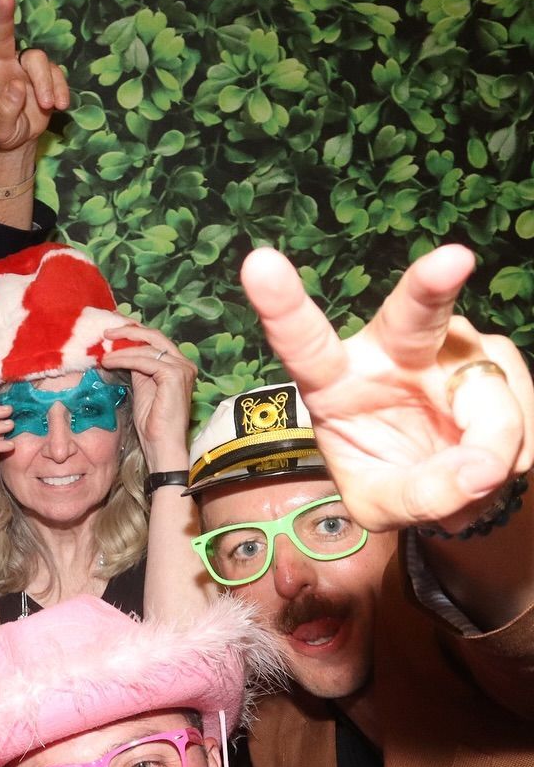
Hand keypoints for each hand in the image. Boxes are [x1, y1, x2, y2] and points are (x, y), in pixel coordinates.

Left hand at [0, 0, 68, 155]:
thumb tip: (17, 85)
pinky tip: (60, 106)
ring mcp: (23, 68)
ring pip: (37, 59)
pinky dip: (60, 88)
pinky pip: (56, 73)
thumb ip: (5, 111)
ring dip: (45, 82)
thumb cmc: (1, 133)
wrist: (19, 140)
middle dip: (4, 18)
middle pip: (3, 37)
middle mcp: (2, 66)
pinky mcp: (44, 74)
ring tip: (47, 106)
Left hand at [100, 322, 197, 473]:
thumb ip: (137, 369)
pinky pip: (144, 361)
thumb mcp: (142, 388)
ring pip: (147, 347)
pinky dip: (124, 359)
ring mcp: (182, 368)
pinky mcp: (174, 375)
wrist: (162, 445)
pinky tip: (109, 362)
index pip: (155, 340)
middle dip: (128, 331)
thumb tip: (121, 352)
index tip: (111, 333)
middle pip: (154, 336)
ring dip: (121, 349)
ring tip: (102, 354)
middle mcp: (184, 363)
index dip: (133, 333)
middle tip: (105, 333)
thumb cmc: (152, 424)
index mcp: (178, 365)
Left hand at [241, 245, 533, 532]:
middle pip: (414, 313)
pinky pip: (523, 408)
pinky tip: (490, 454)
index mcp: (336, 380)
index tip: (259, 264)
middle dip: (431, 286)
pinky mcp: (498, 357)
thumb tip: (480, 470)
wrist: (440, 480)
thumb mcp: (380, 505)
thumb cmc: (387, 476)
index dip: (282, 306)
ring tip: (465, 471)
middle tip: (453, 261)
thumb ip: (418, 495)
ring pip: (488, 394)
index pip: (304, 344)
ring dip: (491, 447)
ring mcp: (451, 346)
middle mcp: (394, 349)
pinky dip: (516, 446)